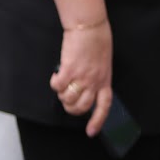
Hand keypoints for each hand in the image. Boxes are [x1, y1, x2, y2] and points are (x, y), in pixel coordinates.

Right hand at [50, 19, 113, 135]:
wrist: (90, 27)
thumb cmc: (97, 42)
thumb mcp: (103, 64)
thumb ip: (96, 78)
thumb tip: (84, 89)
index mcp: (105, 80)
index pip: (104, 106)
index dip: (98, 121)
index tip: (91, 132)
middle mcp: (94, 82)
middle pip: (82, 107)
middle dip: (71, 108)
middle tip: (66, 101)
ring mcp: (82, 77)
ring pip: (68, 99)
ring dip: (62, 96)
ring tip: (62, 85)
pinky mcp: (69, 70)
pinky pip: (58, 86)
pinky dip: (54, 83)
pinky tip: (56, 75)